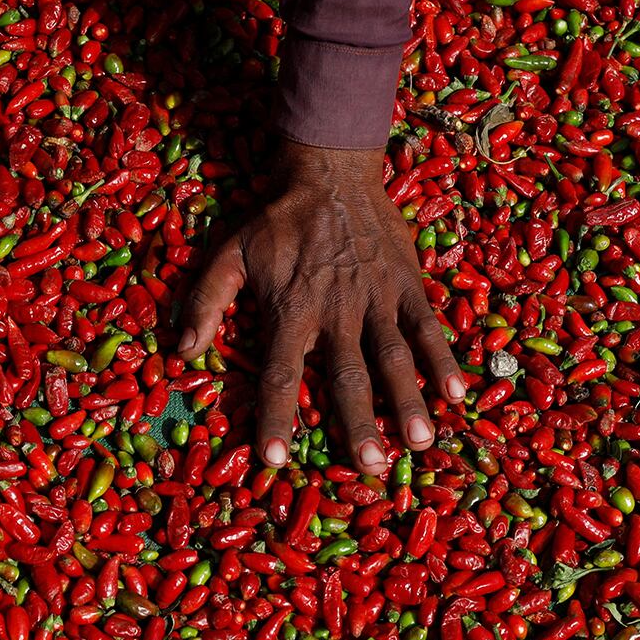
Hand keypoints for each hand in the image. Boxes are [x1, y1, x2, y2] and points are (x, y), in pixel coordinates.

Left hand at [177, 141, 465, 475]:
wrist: (331, 171)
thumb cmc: (277, 221)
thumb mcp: (230, 254)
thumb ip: (205, 302)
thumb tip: (181, 353)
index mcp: (291, 309)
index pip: (281, 373)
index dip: (276, 418)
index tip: (274, 460)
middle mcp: (335, 310)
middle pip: (347, 375)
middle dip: (359, 422)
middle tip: (371, 468)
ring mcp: (376, 298)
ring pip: (393, 356)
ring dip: (408, 400)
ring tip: (419, 442)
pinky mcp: (407, 284)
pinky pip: (427, 326)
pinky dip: (442, 359)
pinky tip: (458, 394)